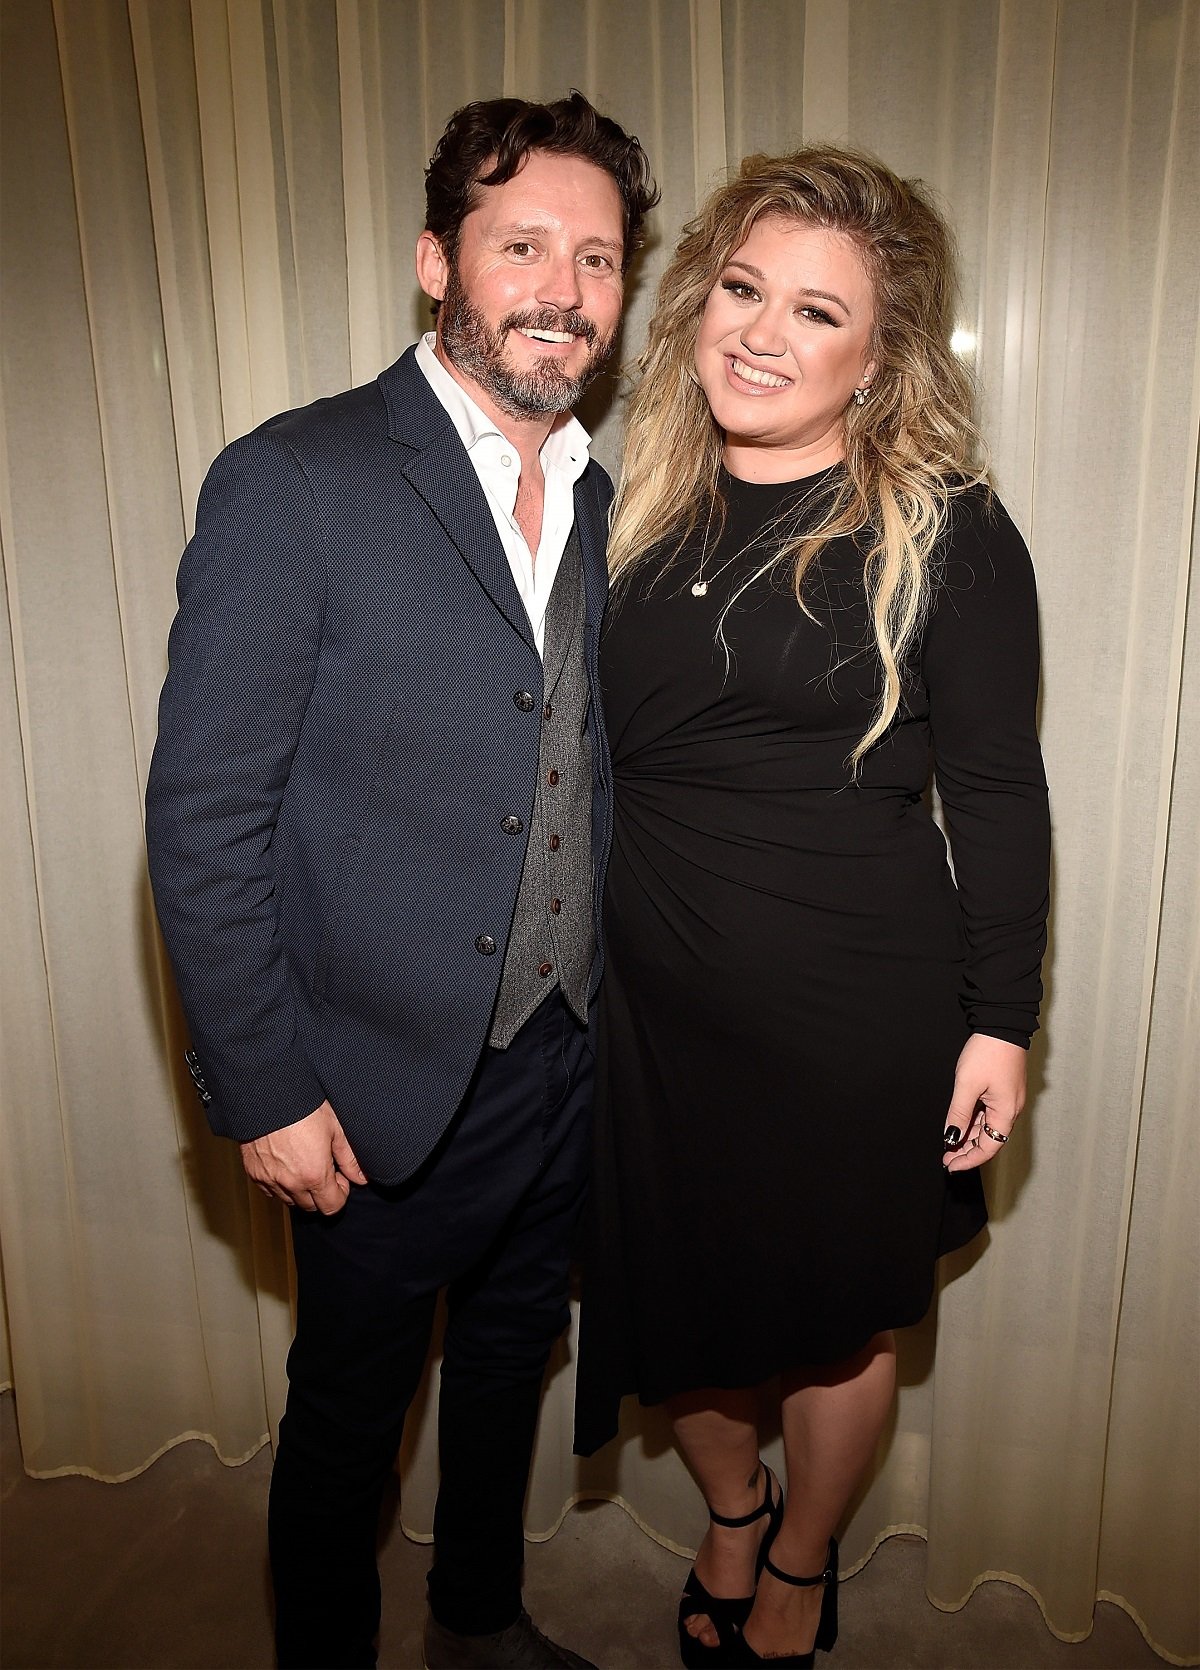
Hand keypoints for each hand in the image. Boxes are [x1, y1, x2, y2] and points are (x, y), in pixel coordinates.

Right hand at [240, 1100, 367, 1212]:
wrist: (268, 1095)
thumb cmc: (302, 1107)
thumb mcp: (335, 1128)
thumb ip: (350, 1158)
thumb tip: (361, 1177)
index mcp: (314, 1175)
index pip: (332, 1207)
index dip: (340, 1194)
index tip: (339, 1177)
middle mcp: (290, 1183)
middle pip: (311, 1207)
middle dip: (321, 1193)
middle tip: (323, 1168)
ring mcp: (270, 1180)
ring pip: (289, 1200)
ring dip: (300, 1190)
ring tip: (304, 1164)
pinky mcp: (254, 1173)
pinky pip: (270, 1190)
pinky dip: (280, 1184)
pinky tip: (286, 1165)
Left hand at [942, 1034, 1025, 1171]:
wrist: (1001, 1024)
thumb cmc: (988, 1052)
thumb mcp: (967, 1085)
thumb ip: (958, 1113)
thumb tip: (951, 1137)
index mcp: (1006, 1112)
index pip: (988, 1148)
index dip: (969, 1160)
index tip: (951, 1165)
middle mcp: (1010, 1110)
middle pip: (988, 1139)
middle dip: (966, 1150)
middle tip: (946, 1157)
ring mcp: (1007, 1100)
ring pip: (986, 1127)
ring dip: (968, 1137)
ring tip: (948, 1144)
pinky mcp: (1002, 1090)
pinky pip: (987, 1113)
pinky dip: (973, 1122)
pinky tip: (958, 1125)